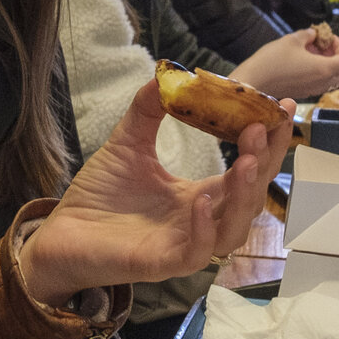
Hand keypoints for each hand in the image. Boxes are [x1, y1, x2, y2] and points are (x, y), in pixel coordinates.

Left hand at [19, 81, 282, 307]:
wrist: (60, 233)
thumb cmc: (98, 196)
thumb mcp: (127, 144)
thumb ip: (147, 111)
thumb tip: (165, 74)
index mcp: (199, 194)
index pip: (246, 171)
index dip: (266, 144)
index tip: (278, 108)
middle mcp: (200, 222)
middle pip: (250, 199)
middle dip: (263, 163)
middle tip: (264, 127)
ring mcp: (183, 244)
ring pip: (233, 230)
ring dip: (244, 196)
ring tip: (243, 162)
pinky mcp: (161, 264)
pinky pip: (196, 254)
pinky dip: (205, 229)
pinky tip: (201, 201)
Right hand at [231, 26, 338, 99]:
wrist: (254, 81)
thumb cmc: (273, 60)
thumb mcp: (292, 40)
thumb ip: (307, 35)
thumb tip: (313, 34)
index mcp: (325, 69)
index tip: (327, 38)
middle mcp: (322, 83)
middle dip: (336, 58)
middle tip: (322, 47)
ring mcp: (312, 90)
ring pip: (330, 80)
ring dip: (325, 65)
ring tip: (309, 53)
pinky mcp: (301, 93)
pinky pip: (317, 83)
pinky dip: (316, 73)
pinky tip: (300, 62)